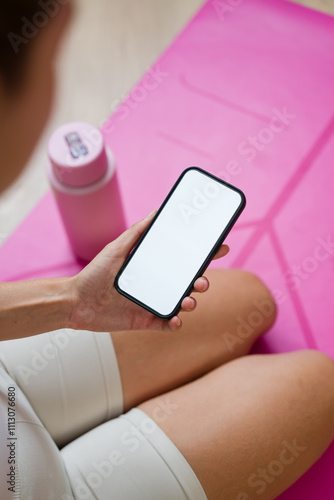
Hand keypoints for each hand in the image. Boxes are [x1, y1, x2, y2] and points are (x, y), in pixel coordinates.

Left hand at [68, 211, 228, 331]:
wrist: (76, 302)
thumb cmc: (94, 274)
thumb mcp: (116, 248)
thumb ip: (136, 232)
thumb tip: (156, 212)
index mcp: (153, 268)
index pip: (183, 261)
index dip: (204, 256)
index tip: (220, 248)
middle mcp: (156, 285)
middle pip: (188, 283)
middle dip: (202, 281)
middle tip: (203, 280)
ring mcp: (152, 303)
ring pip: (181, 304)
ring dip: (191, 302)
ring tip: (188, 300)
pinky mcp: (145, 321)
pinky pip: (166, 324)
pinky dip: (175, 323)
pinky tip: (175, 319)